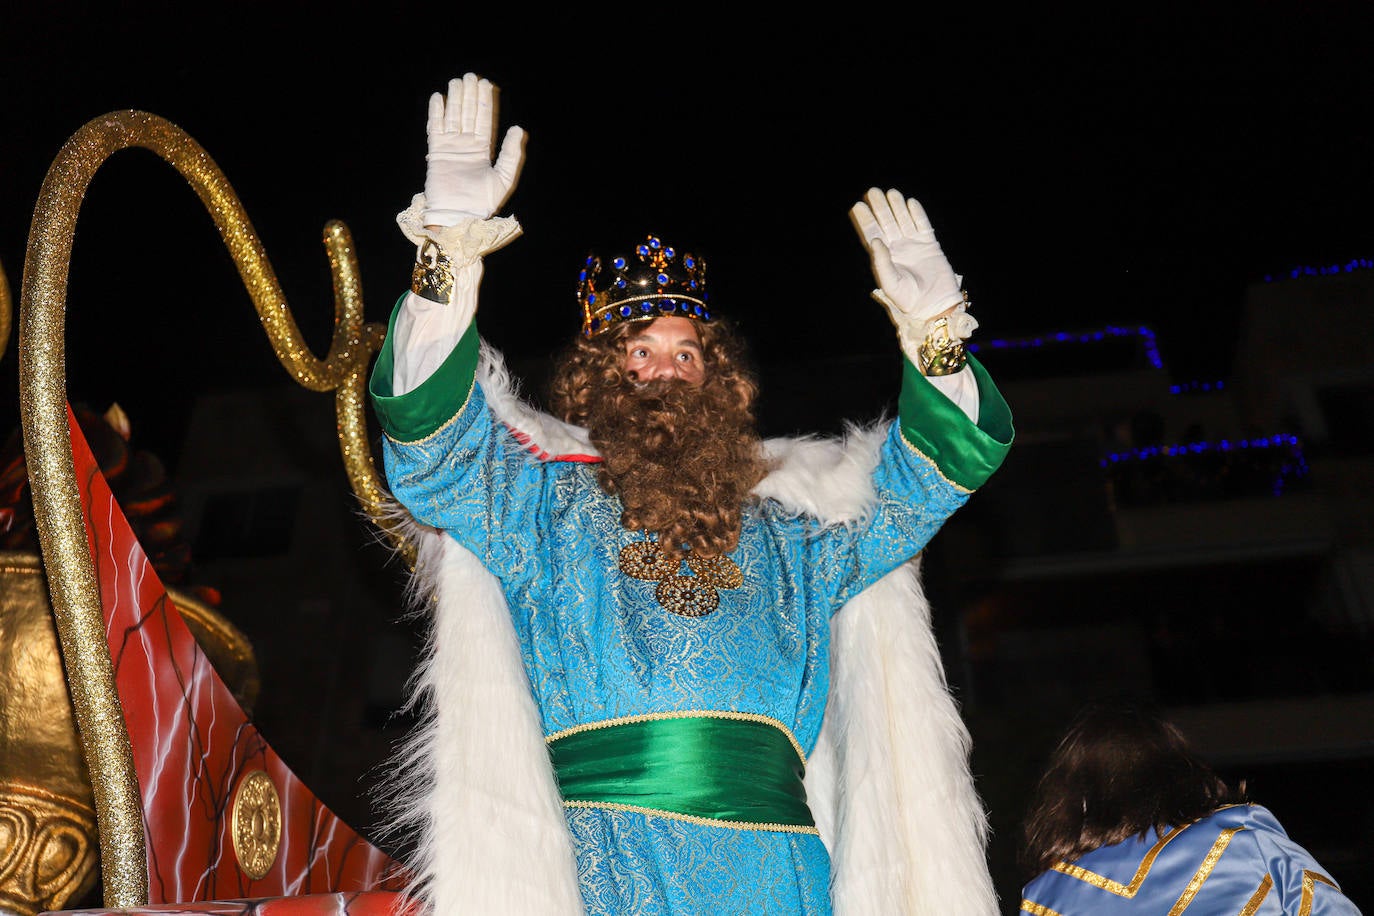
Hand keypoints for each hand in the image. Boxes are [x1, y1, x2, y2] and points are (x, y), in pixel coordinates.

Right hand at [422, 73, 525, 225]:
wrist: (458, 215)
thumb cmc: (482, 203)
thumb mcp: (504, 177)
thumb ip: (511, 153)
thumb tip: (518, 128)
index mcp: (483, 150)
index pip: (485, 120)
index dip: (486, 102)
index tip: (487, 84)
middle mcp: (466, 145)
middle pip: (469, 114)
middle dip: (470, 95)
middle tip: (471, 76)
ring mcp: (451, 147)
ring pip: (453, 116)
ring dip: (455, 99)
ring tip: (457, 81)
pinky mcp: (437, 152)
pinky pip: (435, 128)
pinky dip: (436, 113)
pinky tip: (438, 98)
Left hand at [850, 188, 965, 325]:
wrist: (934, 305)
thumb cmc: (908, 299)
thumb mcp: (891, 282)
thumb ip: (881, 262)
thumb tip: (874, 239)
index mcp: (884, 257)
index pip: (872, 234)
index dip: (865, 220)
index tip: (858, 206)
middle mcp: (897, 248)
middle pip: (886, 223)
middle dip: (880, 208)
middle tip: (873, 191)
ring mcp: (914, 245)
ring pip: (903, 220)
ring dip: (897, 207)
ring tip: (891, 192)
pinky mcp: (930, 245)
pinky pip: (923, 225)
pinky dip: (917, 214)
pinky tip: (911, 203)